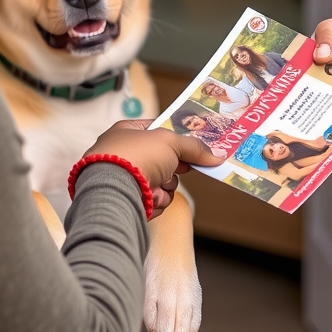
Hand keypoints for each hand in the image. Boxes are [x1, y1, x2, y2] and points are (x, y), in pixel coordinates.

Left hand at [81, 120, 223, 214]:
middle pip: (163, 160)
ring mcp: (125, 178)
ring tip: (157, 185)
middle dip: (173, 167)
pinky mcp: (129, 200)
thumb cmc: (137, 156)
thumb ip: (194, 147)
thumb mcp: (170, 142)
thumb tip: (217, 155)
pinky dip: (157, 200)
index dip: (175, 138)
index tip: (191, 146)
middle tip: (179, 167)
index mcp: (127, 132)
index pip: (156, 131)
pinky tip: (150, 198)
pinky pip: (155, 199)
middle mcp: (123, 154)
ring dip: (166, 186)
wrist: (115, 191)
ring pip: (162, 182)